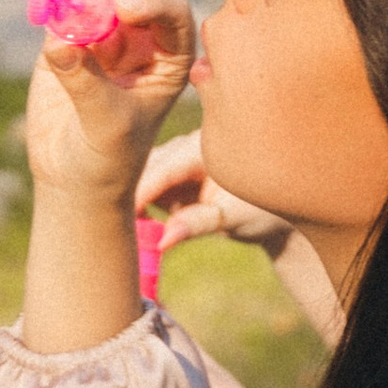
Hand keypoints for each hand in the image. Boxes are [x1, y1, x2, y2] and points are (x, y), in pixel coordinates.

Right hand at [22, 0, 197, 210]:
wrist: (73, 177)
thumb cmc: (106, 158)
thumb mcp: (105, 124)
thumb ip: (86, 82)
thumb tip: (58, 40)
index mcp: (171, 59)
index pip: (172, 16)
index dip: (152, 4)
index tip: (124, 10)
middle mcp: (142, 42)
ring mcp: (104, 38)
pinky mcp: (68, 41)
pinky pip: (65, 9)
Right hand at [135, 126, 291, 253]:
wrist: (271, 212)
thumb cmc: (259, 211)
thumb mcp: (231, 218)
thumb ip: (196, 225)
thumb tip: (161, 242)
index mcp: (206, 146)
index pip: (164, 167)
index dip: (140, 191)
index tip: (120, 213)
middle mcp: (187, 145)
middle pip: (148, 166)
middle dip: (132, 193)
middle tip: (115, 223)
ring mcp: (177, 158)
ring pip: (143, 174)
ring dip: (134, 197)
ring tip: (127, 223)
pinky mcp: (171, 174)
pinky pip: (147, 185)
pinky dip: (141, 202)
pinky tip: (140, 221)